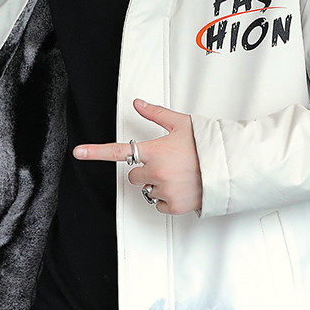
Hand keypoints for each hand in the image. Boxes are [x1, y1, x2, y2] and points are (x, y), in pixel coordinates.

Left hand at [73, 98, 201, 215]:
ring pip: (147, 190)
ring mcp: (164, 190)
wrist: (230, 168)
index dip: (96, 152)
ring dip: (156, 184)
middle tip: (165, 165)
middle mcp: (155, 172)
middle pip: (133, 176)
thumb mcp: (182, 124)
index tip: (78, 152)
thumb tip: (137, 103)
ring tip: (178, 176)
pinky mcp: (173, 206)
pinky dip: (166, 198)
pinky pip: (159, 203)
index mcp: (154, 151)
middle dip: (144, 171)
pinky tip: (181, 188)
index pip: (119, 151)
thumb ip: (156, 114)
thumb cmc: (207, 144)